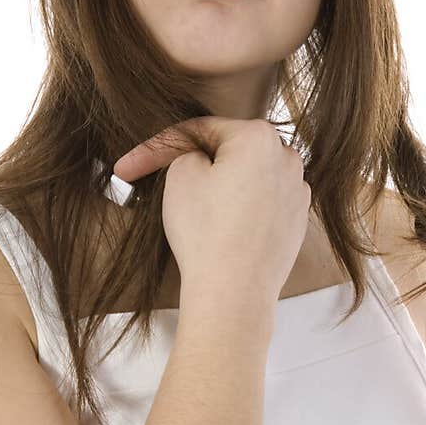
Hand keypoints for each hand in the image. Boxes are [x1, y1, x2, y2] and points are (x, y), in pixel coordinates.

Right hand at [113, 117, 310, 304]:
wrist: (233, 293)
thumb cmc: (205, 233)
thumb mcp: (180, 175)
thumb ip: (189, 151)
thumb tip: (203, 159)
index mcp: (258, 137)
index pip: (199, 131)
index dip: (157, 148)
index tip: (128, 168)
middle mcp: (287, 158)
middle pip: (229, 151)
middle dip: (196, 163)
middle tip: (161, 182)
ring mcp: (297, 191)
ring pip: (247, 177)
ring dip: (220, 186)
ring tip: (194, 210)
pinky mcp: (297, 221)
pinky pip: (262, 203)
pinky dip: (241, 209)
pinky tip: (221, 227)